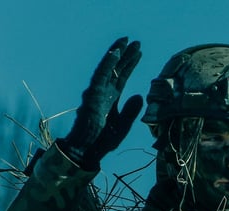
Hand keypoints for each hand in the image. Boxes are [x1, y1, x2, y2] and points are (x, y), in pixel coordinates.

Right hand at [61, 37, 143, 168]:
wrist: (89, 150)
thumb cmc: (103, 140)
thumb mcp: (124, 124)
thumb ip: (131, 110)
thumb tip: (140, 96)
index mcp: (111, 98)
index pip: (122, 77)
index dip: (130, 64)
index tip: (139, 52)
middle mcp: (103, 92)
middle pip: (116, 70)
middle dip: (126, 56)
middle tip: (136, 42)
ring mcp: (97, 93)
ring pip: (108, 68)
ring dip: (117, 54)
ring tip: (127, 42)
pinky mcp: (93, 95)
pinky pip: (102, 75)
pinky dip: (109, 63)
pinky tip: (116, 52)